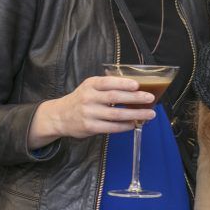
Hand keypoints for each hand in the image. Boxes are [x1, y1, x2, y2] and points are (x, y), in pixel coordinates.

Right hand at [28, 75, 156, 148]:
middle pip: (115, 98)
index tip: (137, 85)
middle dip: (135, 98)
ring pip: (116, 114)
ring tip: (149, 114)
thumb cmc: (81, 99)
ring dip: (135, 114)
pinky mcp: (90, 127)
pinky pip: (111, 127)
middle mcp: (89, 98)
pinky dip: (124, 126)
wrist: (59, 116)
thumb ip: (108, 86)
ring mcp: (89, 113)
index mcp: (91, 84)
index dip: (123, 83)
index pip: (108, 82)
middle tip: (150, 98)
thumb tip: (136, 88)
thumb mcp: (90, 87)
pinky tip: (134, 124)